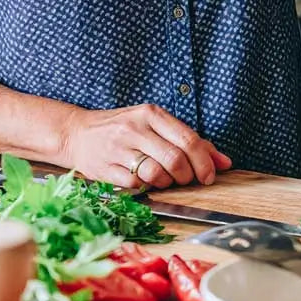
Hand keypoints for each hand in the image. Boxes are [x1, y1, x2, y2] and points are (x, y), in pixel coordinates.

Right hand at [59, 103, 231, 189]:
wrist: (77, 133)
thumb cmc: (123, 128)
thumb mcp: (155, 125)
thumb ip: (189, 140)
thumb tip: (224, 162)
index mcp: (152, 114)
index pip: (188, 139)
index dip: (204, 161)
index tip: (210, 175)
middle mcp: (136, 128)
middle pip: (175, 159)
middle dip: (188, 175)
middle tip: (189, 180)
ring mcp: (119, 148)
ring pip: (156, 173)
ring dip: (168, 183)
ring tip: (166, 179)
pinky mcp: (106, 168)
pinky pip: (136, 184)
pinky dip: (147, 187)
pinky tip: (146, 180)